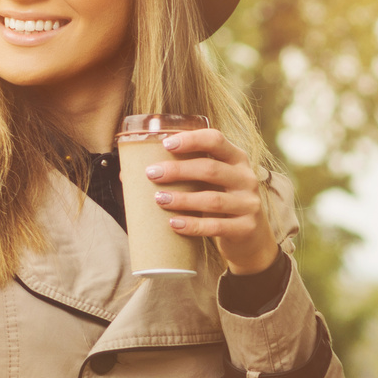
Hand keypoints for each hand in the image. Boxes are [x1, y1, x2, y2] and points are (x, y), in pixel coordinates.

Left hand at [145, 126, 279, 275]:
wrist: (250, 237)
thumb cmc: (219, 202)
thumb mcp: (210, 183)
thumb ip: (181, 174)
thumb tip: (127, 174)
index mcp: (236, 158)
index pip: (216, 140)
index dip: (191, 139)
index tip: (165, 144)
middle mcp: (245, 178)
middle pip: (210, 169)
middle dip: (178, 170)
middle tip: (151, 173)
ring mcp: (248, 204)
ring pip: (212, 199)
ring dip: (182, 199)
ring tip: (158, 199)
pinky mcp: (245, 228)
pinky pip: (216, 226)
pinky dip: (193, 225)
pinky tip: (174, 224)